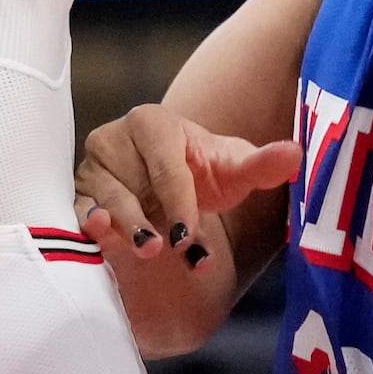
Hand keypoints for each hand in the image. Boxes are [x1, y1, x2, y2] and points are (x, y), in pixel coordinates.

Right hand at [77, 103, 301, 270]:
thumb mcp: (236, 169)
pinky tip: (100, 244)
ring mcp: (90, 168)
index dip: (180, 204)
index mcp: (151, 123)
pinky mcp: (76, 195)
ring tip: (147, 250)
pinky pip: (76, 215)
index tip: (190, 239)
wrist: (172, 185)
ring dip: (125, 230)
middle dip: (152, 221)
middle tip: (167, 249)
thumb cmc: (205, 173)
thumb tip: (296, 154)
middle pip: (130, 185)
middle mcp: (113, 138)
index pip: (165, 167)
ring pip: (103, 201)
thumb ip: (264, 164)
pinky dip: (90, 233)